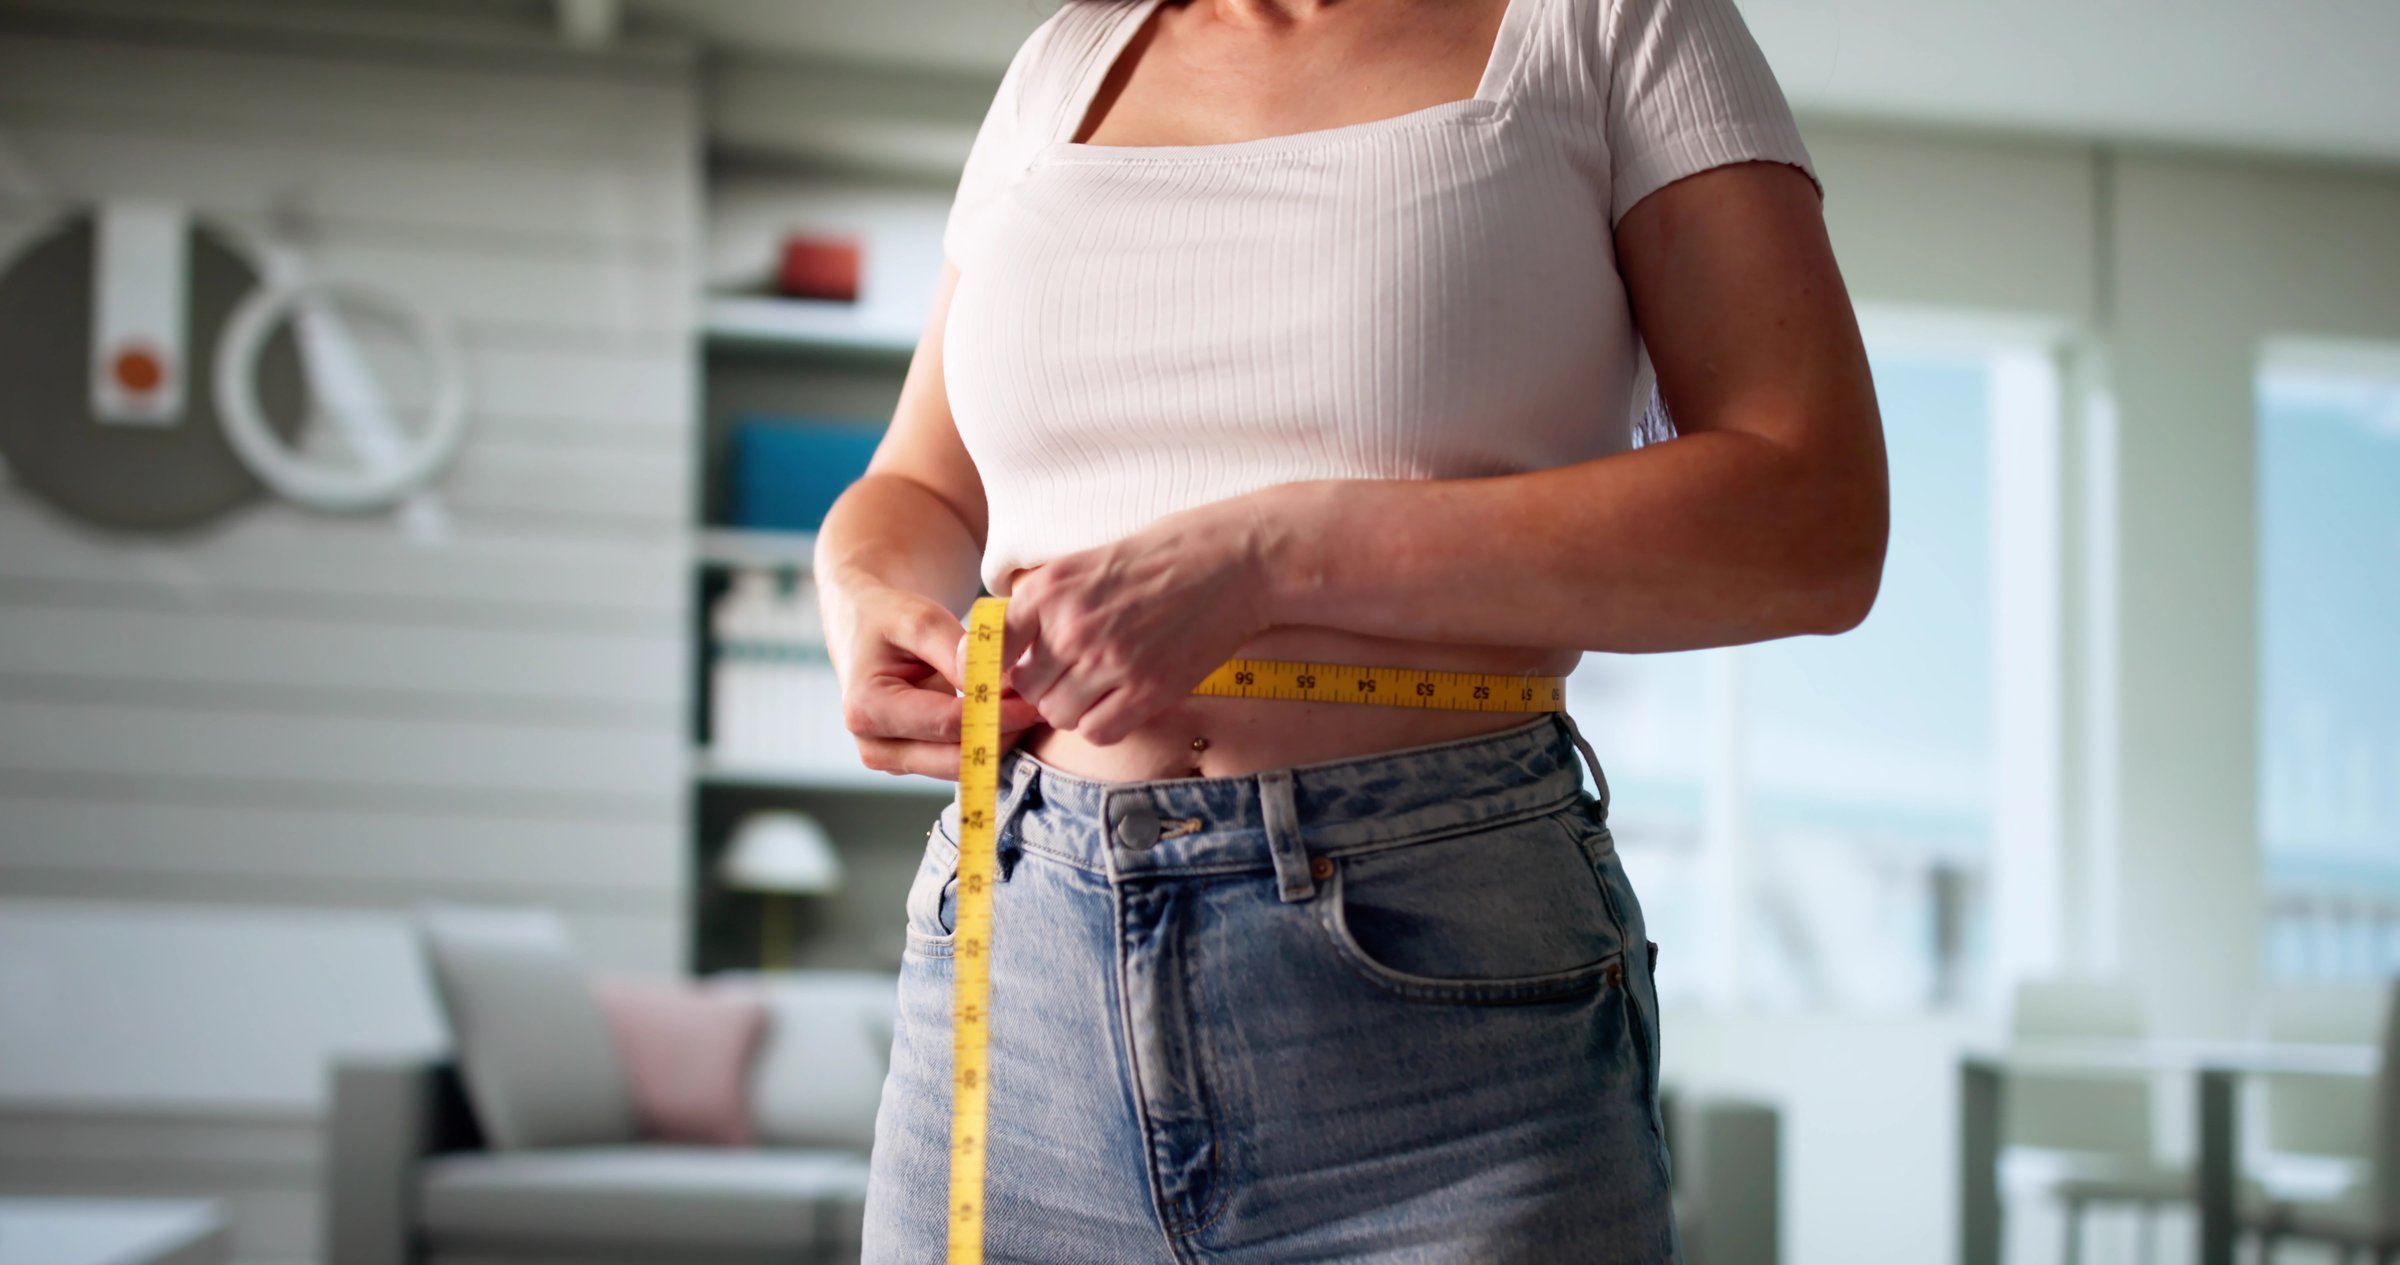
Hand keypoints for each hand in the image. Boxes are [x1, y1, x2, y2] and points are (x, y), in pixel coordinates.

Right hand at [831, 585, 1043, 780]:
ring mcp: (891, 760)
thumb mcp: (920, 619)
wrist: (863, 627)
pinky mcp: (909, 762)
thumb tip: (1000, 688)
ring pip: (960, 767)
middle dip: (1002, 734)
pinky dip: (985, 742)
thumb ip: (959, 652)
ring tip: (1028, 708)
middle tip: (1041, 707)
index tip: (1035, 701)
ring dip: (998, 741)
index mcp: (866, 708)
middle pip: (956, 758)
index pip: (947, 725)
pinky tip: (1007, 715)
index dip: (996, 716)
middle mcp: (873, 745)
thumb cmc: (889, 617)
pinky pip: (957, 761)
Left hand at [997, 494, 1279, 745]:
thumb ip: (1046, 603)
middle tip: (1069, 672)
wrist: (1234, 560)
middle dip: (1042, 685)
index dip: (999, 665)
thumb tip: (1012, 649)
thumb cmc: (1165, 555)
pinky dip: (1102, 724)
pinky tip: (1119, 701)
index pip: (994, 647)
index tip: (1011, 670)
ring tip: (1099, 684)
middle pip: (1026, 687)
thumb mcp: (1088, 561)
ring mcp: (1109, 661)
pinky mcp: (1147, 690)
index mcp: (1049, 589)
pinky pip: (1098, 732)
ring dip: (1072, 706)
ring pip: (1058, 714)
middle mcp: (1071, 627)